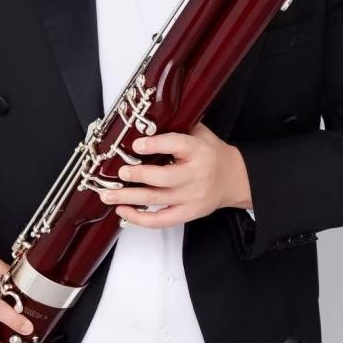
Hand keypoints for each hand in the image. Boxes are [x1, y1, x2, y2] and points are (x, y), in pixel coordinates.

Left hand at [98, 121, 252, 228]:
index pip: (176, 145)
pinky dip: (140, 218)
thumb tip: (144, 122)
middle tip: (119, 173)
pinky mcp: (189, 213)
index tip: (135, 145)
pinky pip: (162, 220)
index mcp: (199, 151)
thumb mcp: (200, 133)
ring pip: (157, 200)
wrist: (235, 178)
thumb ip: (177, 127)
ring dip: (129, 198)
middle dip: (138, 176)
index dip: (155, 145)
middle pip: (164, 178)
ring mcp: (192, 197)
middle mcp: (196, 175)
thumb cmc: (211, 153)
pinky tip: (123, 211)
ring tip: (108, 194)